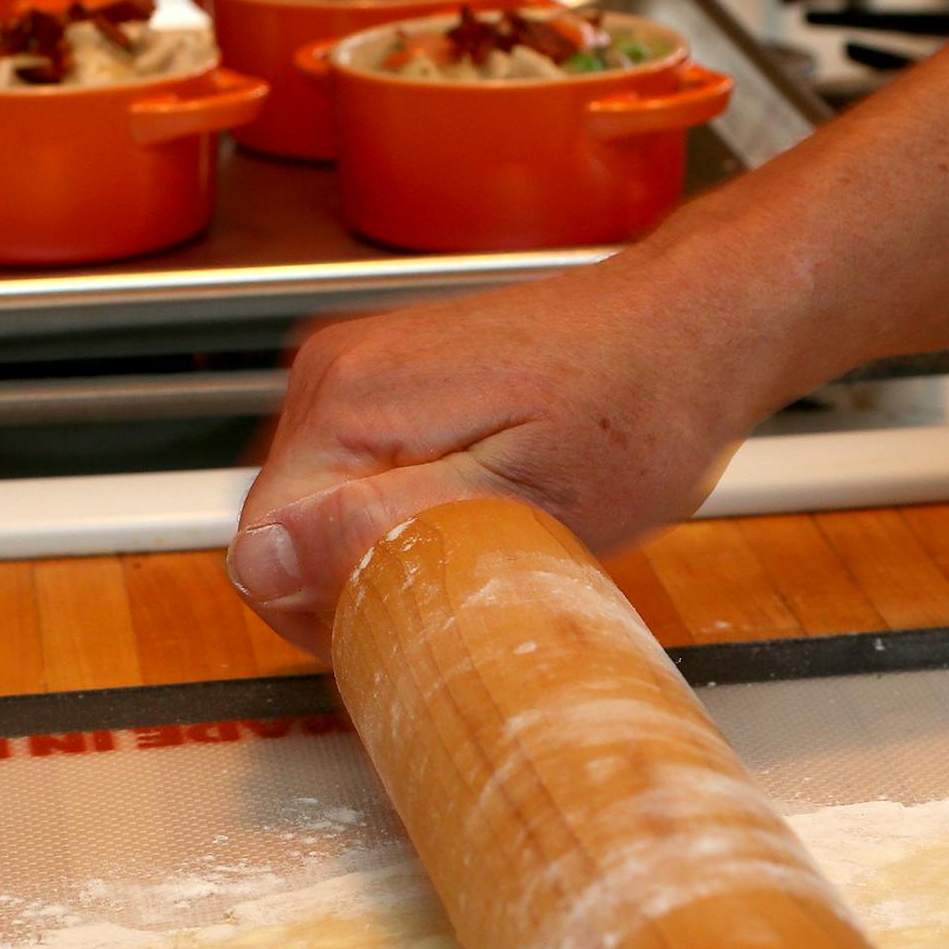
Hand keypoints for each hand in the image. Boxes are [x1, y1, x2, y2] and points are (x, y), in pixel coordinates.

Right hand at [226, 257, 771, 652]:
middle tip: (466, 583)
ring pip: (315, 508)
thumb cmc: (639, 413)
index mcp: (351, 400)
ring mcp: (355, 366)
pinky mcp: (384, 375)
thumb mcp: (524, 504)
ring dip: (381, 548)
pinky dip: (398, 511)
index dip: (327, 610)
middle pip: (283, 531)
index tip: (413, 615)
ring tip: (479, 540)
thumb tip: (264, 562)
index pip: (260, 551)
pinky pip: (351, 474)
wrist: (687, 333)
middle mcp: (334, 370)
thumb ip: (384, 531)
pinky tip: (471, 512)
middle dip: (357, 581)